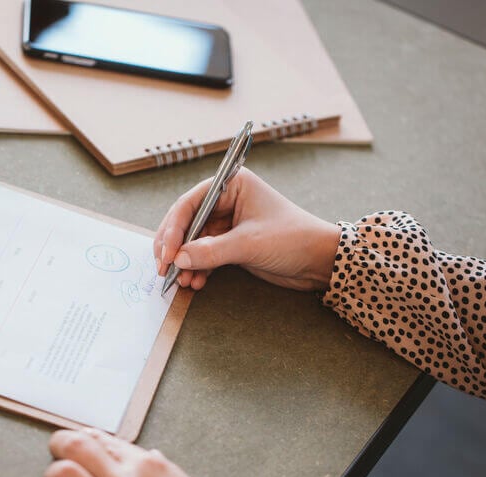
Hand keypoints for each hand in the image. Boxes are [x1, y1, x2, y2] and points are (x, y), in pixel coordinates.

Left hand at [43, 428, 279, 476]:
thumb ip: (163, 473)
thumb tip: (149, 459)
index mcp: (149, 466)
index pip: (106, 440)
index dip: (87, 437)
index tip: (79, 438)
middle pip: (77, 447)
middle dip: (62, 444)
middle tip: (57, 449)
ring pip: (62, 474)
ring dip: (55, 474)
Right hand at [154, 168, 340, 290]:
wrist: (320, 261)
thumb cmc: (294, 239)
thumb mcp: (250, 244)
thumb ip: (211, 251)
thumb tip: (178, 259)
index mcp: (232, 184)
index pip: (190, 203)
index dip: (174, 229)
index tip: (167, 254)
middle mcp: (226, 200)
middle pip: (187, 222)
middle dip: (176, 248)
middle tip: (165, 269)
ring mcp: (228, 223)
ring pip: (193, 241)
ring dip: (185, 262)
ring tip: (182, 281)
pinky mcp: (231, 243)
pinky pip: (205, 254)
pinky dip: (198, 268)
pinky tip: (196, 282)